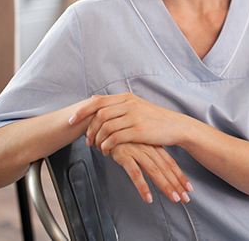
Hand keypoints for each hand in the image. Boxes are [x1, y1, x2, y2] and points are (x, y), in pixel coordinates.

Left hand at [68, 93, 189, 154]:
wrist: (176, 126)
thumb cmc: (154, 119)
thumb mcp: (136, 106)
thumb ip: (115, 103)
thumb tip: (94, 98)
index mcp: (127, 98)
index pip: (98, 102)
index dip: (82, 111)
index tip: (71, 121)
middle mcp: (129, 104)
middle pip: (99, 114)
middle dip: (88, 129)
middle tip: (87, 142)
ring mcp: (134, 116)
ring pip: (105, 127)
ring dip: (98, 139)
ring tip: (98, 148)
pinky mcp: (139, 130)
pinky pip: (115, 138)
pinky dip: (107, 146)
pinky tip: (108, 151)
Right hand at [109, 143, 192, 203]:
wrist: (104, 124)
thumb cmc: (122, 136)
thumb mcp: (140, 143)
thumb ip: (150, 154)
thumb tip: (161, 169)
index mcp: (153, 145)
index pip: (170, 163)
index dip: (180, 176)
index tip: (188, 188)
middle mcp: (148, 148)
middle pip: (166, 168)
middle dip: (177, 184)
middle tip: (186, 198)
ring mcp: (137, 151)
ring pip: (155, 171)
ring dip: (166, 186)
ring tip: (174, 199)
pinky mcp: (124, 155)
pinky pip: (135, 173)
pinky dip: (143, 186)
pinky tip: (148, 197)